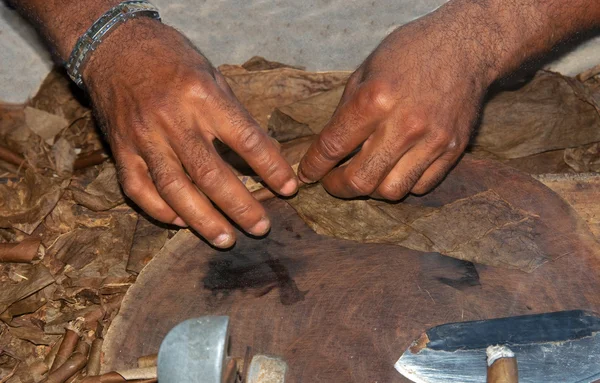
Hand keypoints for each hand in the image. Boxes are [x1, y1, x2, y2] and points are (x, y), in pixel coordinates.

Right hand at [83, 19, 296, 247]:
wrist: (113, 45)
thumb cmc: (169, 57)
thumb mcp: (211, 73)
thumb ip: (231, 114)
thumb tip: (259, 152)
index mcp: (203, 96)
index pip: (247, 140)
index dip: (272, 168)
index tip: (289, 188)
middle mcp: (173, 120)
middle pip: (211, 175)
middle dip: (241, 207)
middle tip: (261, 227)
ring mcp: (144, 138)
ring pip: (176, 191)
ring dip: (204, 221)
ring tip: (226, 239)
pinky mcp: (121, 149)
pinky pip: (139, 190)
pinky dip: (160, 211)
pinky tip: (180, 223)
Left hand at [298, 9, 497, 199]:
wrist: (465, 47)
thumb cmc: (409, 53)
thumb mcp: (365, 71)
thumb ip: (345, 112)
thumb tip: (327, 148)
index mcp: (375, 99)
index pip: (333, 146)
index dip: (313, 166)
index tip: (306, 174)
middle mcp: (404, 125)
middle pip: (360, 180)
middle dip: (337, 186)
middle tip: (331, 181)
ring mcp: (432, 141)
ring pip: (391, 191)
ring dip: (370, 189)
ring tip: (364, 175)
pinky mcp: (453, 150)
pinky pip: (420, 186)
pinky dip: (401, 183)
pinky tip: (393, 169)